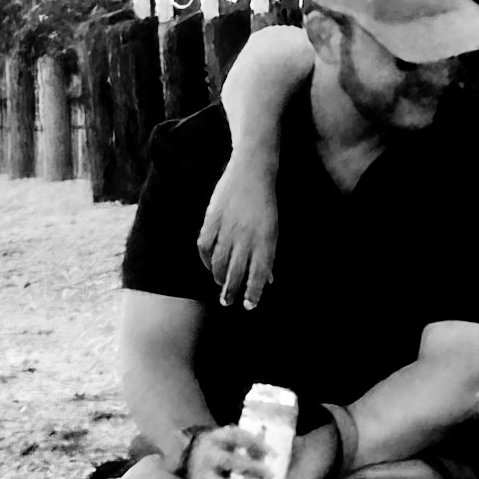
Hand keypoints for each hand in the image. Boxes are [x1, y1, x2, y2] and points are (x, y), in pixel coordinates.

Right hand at [183, 423, 271, 478]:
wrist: (187, 455)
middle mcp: (208, 457)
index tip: (274, 454)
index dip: (256, 445)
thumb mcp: (229, 437)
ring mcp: (203, 476)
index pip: (237, 437)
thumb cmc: (219, 446)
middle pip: (229, 461)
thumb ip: (249, 442)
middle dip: (251, 468)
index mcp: (217, 439)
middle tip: (270, 476)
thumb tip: (274, 455)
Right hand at [197, 152, 281, 308]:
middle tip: (226, 302)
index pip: (258, 275)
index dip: (252, 293)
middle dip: (231, 291)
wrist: (252, 172)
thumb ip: (269, 255)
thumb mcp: (273, 229)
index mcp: (265, 241)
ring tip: (219, 284)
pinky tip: (209, 265)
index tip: (249, 305)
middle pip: (235, 272)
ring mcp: (227, 229)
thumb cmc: (265, 204)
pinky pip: (205, 246)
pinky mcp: (212, 219)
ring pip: (219, 263)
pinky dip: (206, 260)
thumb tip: (268, 279)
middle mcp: (246, 238)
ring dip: (218, 277)